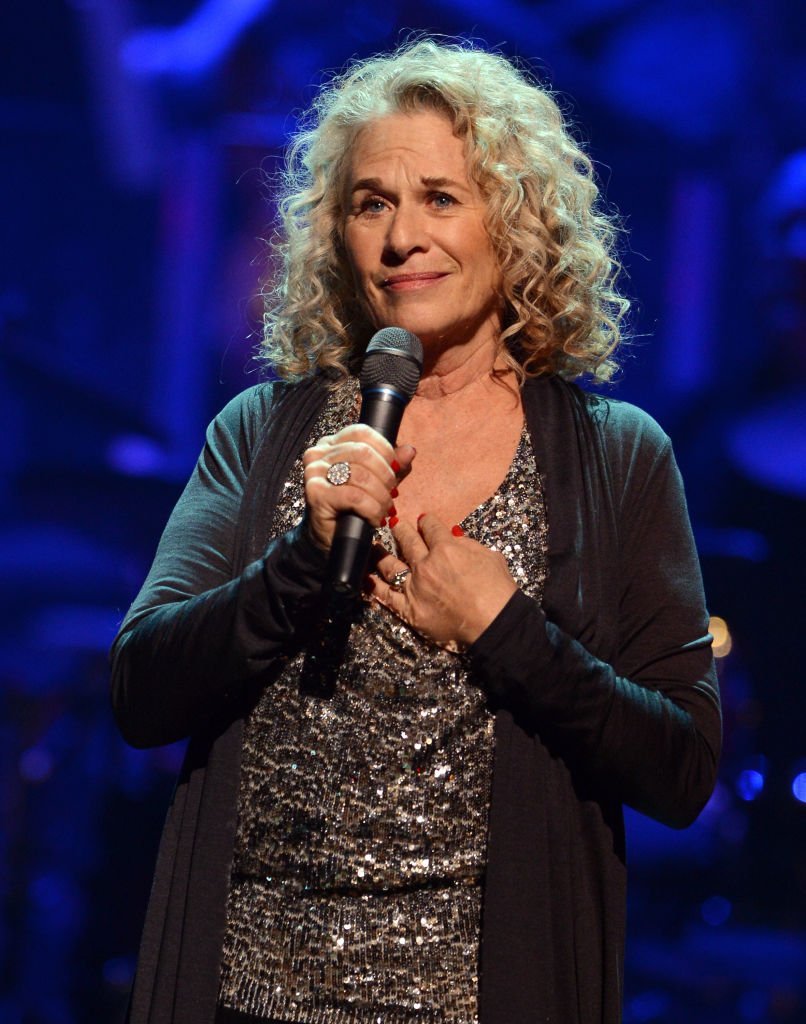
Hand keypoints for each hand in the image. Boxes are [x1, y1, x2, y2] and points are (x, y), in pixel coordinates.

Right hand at [303, 424, 414, 549]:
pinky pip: (354, 497)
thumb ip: (393, 466)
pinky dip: (371, 509)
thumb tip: (409, 450)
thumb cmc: (351, 508)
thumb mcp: (377, 483)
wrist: (330, 539)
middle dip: (385, 476)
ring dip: (381, 496)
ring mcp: (314, 473)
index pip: (362, 433)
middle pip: (363, 453)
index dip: (385, 450)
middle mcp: (318, 454)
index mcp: (331, 444)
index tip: (395, 468)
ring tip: (385, 510)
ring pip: (361, 475)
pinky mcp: (316, 495)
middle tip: (392, 494)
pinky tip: (375, 519)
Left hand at [369, 513, 518, 648]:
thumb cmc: (498, 590)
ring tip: (374, 545)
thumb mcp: (489, 556)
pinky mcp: (409, 609)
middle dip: (400, 530)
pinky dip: (373, 587)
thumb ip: (468, 544)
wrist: (494, 621)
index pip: (431, 528)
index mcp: (446, 548)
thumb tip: (454, 537)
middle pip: (408, 542)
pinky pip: (386, 597)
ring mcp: (415, 587)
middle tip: (394, 523)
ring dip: (380, 552)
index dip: (426, 521)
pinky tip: (366, 579)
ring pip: (390, 565)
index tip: (422, 519)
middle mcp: (426, 564)